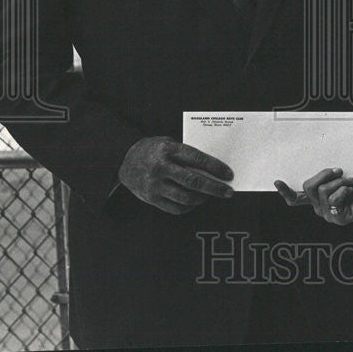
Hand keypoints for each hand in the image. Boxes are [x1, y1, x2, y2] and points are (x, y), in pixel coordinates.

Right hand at [117, 136, 233, 214]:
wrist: (124, 160)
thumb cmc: (153, 150)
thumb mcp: (169, 143)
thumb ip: (186, 154)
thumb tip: (212, 168)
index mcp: (168, 150)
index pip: (197, 159)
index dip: (216, 168)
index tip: (228, 174)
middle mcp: (161, 168)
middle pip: (194, 181)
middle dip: (215, 188)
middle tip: (227, 192)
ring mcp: (155, 185)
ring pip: (186, 197)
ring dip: (203, 198)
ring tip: (210, 196)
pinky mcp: (151, 198)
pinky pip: (175, 208)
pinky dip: (189, 207)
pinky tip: (195, 202)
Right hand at [274, 167, 352, 224]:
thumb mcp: (339, 178)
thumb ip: (327, 177)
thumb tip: (322, 170)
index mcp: (316, 199)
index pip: (295, 199)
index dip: (285, 191)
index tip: (277, 181)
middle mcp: (318, 208)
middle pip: (309, 186)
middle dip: (324, 174)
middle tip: (339, 170)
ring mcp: (327, 215)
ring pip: (323, 190)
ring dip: (340, 181)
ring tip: (350, 182)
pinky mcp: (338, 218)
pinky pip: (334, 199)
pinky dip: (345, 190)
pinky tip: (352, 191)